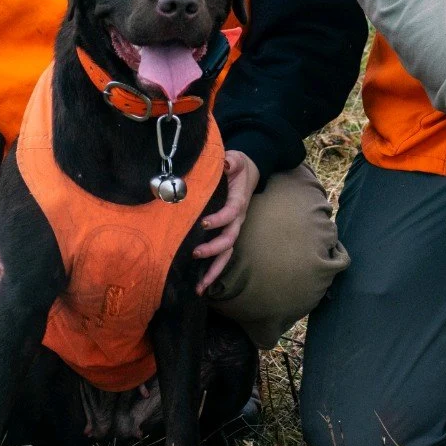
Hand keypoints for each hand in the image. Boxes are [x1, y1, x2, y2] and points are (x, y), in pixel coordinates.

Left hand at [193, 149, 257, 293]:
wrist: (250, 172)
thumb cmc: (238, 166)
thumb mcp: (236, 159)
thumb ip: (231, 161)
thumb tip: (226, 163)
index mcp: (239, 201)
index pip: (231, 213)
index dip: (219, 219)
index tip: (204, 223)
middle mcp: (238, 219)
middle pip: (230, 240)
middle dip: (213, 249)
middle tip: (195, 253)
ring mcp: (233, 229)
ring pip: (227, 254)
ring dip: (214, 271)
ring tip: (200, 287)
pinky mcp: (227, 234)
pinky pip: (222, 256)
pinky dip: (212, 271)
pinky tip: (200, 285)